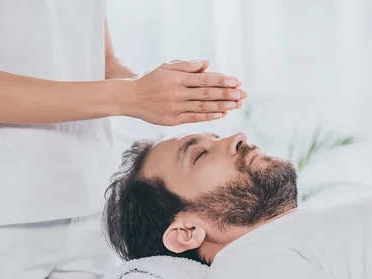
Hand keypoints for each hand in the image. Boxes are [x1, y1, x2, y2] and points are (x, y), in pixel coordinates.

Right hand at [124, 60, 246, 125]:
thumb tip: (207, 64)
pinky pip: (194, 118)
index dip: (221, 81)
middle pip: (206, 94)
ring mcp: (175, 108)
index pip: (204, 79)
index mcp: (177, 78)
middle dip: (226, 94)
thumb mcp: (166, 68)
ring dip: (221, 106)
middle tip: (242, 94)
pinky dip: (208, 116)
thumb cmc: (150, 80)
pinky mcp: (172, 120)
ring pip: (202, 107)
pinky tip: (221, 114)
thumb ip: (186, 66)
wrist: (129, 98)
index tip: (236, 81)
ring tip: (236, 105)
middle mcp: (177, 93)